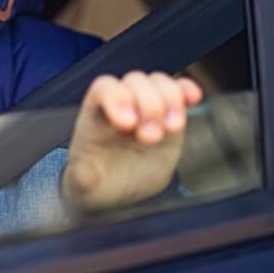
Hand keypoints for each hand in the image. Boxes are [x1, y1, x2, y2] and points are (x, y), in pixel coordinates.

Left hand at [62, 71, 202, 211]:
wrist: (117, 190)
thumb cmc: (95, 181)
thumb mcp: (84, 183)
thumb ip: (81, 178)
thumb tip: (81, 175)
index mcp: (95, 116)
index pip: (104, 88)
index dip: (117, 98)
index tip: (127, 124)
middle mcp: (121, 106)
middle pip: (135, 81)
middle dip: (148, 105)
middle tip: (150, 137)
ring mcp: (145, 109)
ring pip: (158, 83)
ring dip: (170, 100)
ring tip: (170, 128)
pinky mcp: (167, 118)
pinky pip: (178, 92)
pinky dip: (186, 91)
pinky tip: (192, 98)